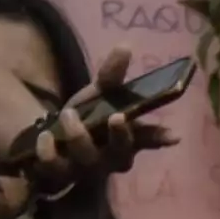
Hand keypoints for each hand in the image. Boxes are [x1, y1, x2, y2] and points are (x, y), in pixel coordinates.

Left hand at [27, 46, 178, 193]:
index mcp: (124, 141)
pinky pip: (54, 167)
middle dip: (121, 137)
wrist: (49, 144)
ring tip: (68, 114)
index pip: (146, 140)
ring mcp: (84, 169)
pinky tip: (45, 137)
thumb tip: (125, 45)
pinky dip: (49, 152)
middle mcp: (109, 159)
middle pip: (121, 155)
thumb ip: (110, 76)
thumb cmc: (84, 120)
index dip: (158, 137)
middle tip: (117, 117)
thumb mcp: (96, 96)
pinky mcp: (57, 173)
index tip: (173, 134)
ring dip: (79, 136)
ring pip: (87, 159)